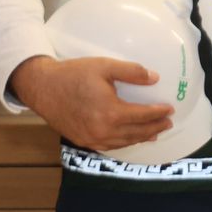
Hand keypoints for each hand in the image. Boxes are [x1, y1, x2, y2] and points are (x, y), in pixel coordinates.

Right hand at [8, 54, 171, 151]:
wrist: (42, 87)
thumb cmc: (73, 74)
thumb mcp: (104, 66)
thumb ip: (132, 72)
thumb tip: (155, 78)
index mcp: (111, 112)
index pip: (143, 116)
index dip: (158, 113)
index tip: (170, 109)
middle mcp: (103, 131)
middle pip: (137, 132)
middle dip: (155, 127)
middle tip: (168, 122)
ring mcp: (92, 139)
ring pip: (124, 142)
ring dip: (142, 137)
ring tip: (155, 132)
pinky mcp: (83, 141)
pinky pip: (110, 145)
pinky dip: (125, 142)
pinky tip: (130, 138)